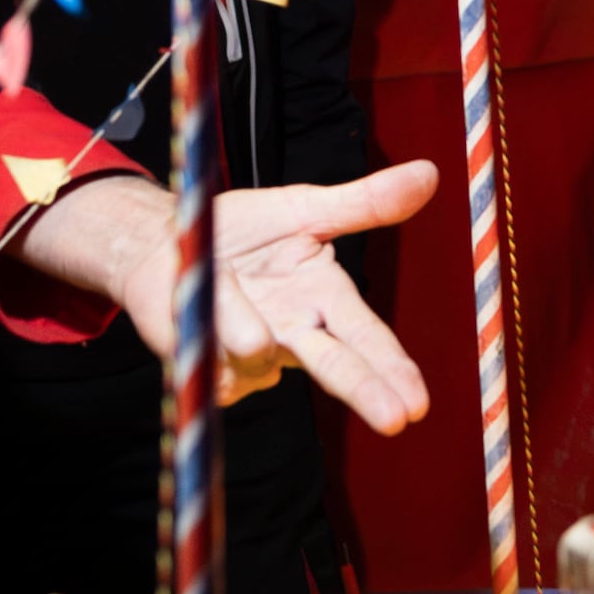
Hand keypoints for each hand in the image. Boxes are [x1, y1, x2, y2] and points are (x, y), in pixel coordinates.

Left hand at [23, 162, 439, 426]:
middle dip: (365, 391)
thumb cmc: (239, 229)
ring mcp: (257, 358)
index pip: (366, 336)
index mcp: (324, 296)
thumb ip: (364, 202)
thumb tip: (429, 174)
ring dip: (242, 323)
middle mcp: (297, 333)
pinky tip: (201, 314)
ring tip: (225, 281)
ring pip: (260, 358)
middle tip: (395, 419)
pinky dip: (211, 334)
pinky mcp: (217, 374)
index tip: (416, 402)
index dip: (392, 367)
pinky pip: (220, 368)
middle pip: (336, 366)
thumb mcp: (302, 208)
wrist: (164, 243)